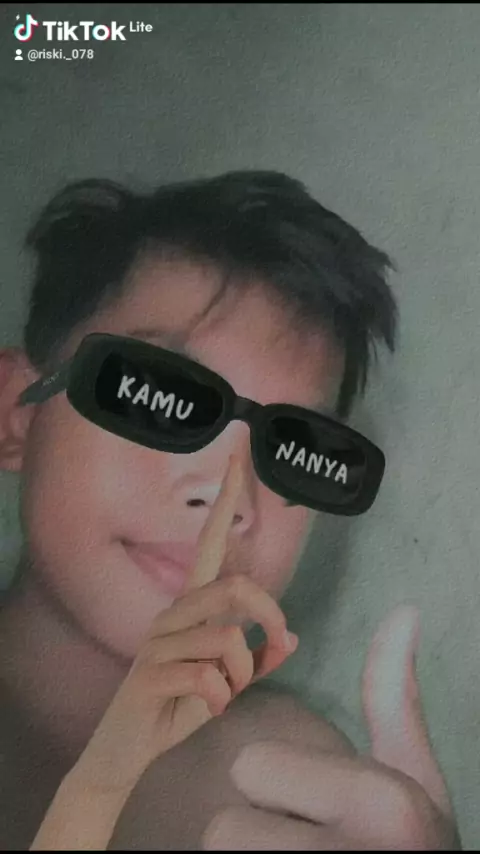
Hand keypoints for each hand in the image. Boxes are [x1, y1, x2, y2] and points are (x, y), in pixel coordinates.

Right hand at [70, 456, 296, 795]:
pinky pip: (208, 678)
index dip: (226, 498)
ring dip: (242, 673)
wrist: (128, 747)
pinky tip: (206, 709)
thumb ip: (257, 657)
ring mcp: (158, 642)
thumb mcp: (228, 680)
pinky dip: (221, 700)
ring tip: (225, 692)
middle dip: (269, 615)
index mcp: (192, 605)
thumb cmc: (181, 703)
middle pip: (234, 587)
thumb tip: (289, 639)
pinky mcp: (149, 674)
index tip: (239, 454)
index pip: (212, 541)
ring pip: (227, 638)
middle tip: (280, 641)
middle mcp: (174, 613)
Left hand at [203, 606, 458, 849]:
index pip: (249, 768)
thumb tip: (402, 610)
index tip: (316, 813)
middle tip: (300, 852)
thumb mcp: (413, 777)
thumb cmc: (411, 847)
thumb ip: (394, 698)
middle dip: (253, 838)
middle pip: (222, 831)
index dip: (275, 790)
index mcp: (379, 804)